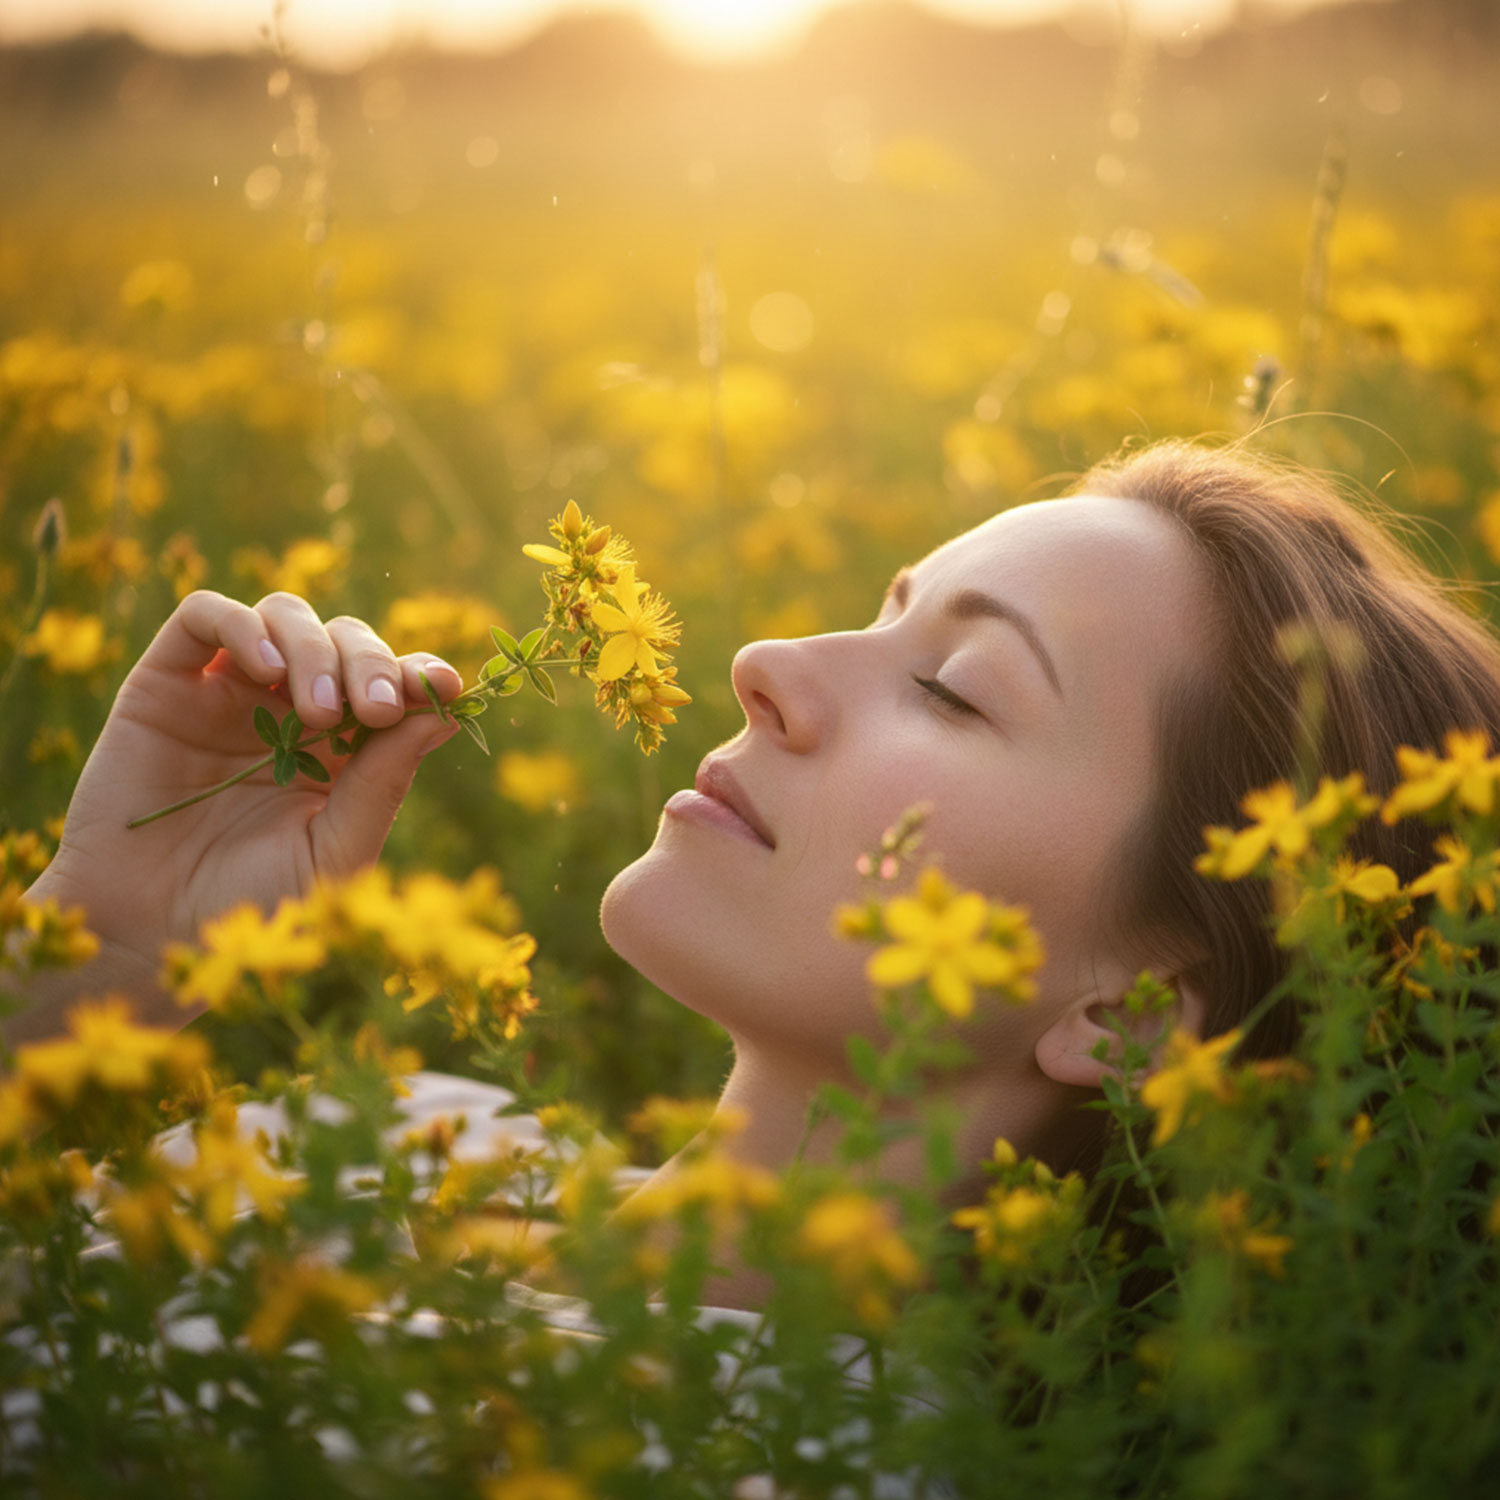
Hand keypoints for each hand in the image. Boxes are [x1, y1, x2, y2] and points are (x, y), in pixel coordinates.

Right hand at [14, 590, 461, 1038]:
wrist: (149, 935)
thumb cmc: (253, 907)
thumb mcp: (337, 849)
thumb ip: (384, 781)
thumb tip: (445, 713)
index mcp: (342, 748)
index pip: (392, 683)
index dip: (421, 673)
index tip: (445, 688)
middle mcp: (288, 710)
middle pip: (346, 640)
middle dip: (371, 663)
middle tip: (375, 711)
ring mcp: (229, 692)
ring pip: (285, 616)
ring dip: (315, 647)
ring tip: (316, 710)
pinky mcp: (166, 685)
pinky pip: (203, 616)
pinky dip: (243, 625)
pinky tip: (265, 669)